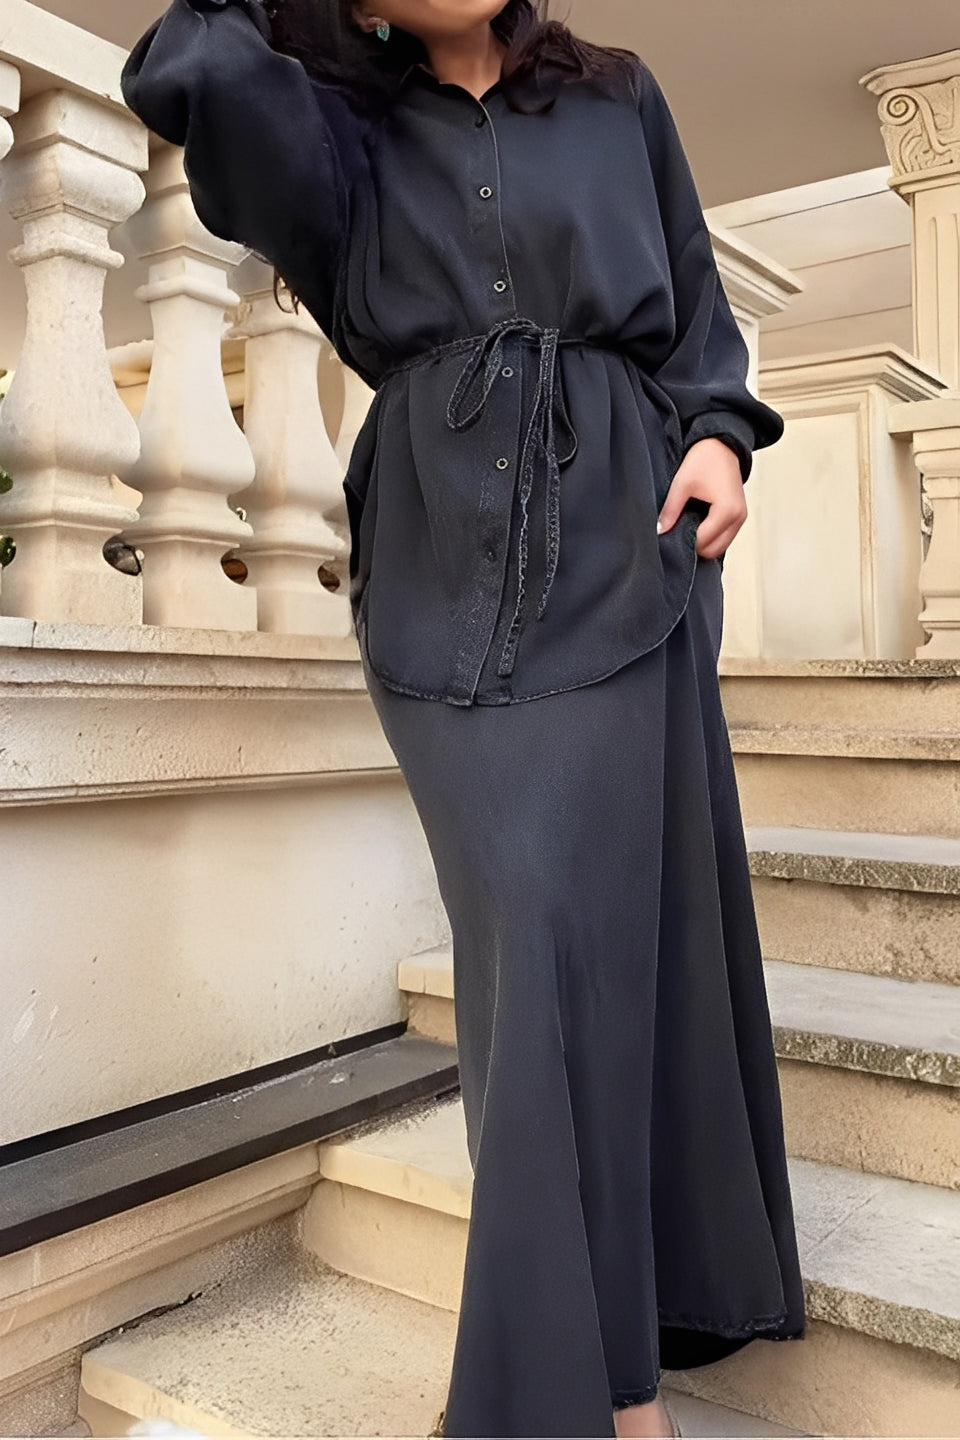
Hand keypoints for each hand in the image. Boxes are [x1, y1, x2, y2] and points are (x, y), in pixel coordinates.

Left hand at [657, 436, 747, 559]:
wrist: (722, 444)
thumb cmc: (705, 459)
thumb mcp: (682, 484)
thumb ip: (670, 510)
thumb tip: (660, 531)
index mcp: (726, 511)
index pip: (703, 542)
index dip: (684, 540)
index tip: (671, 532)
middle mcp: (738, 517)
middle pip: (713, 550)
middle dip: (695, 545)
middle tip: (679, 530)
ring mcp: (741, 518)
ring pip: (720, 547)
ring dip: (704, 542)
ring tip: (689, 524)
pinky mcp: (739, 515)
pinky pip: (724, 536)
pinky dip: (711, 536)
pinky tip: (698, 523)